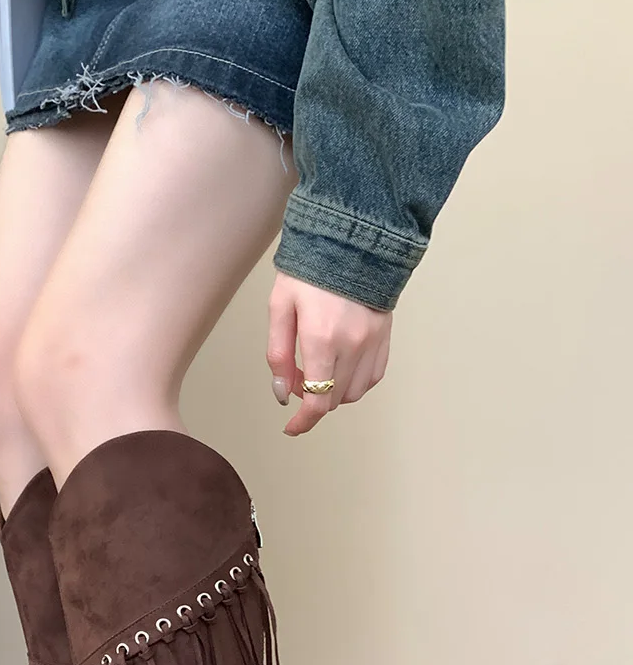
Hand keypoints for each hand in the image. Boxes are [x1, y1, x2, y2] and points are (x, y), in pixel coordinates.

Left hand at [267, 273, 392, 435]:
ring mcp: (373, 342)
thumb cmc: (310, 269)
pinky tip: (341, 368)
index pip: (317, 401)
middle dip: (312, 401)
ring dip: (334, 393)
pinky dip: (355, 382)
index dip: (303, 421)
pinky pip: (373, 377)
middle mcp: (353, 345)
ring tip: (319, 370)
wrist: (351, 238)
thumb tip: (283, 393)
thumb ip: (279, 355)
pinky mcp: (385, 336)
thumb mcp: (280, 308)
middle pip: (334, 399)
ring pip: (354, 393)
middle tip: (298, 379)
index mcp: (322, 339)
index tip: (292, 427)